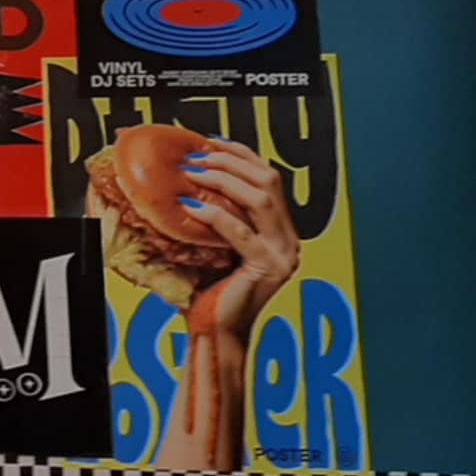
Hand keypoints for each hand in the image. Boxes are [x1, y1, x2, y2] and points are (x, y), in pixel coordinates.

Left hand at [179, 139, 301, 335]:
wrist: (219, 334)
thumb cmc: (213, 293)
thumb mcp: (216, 248)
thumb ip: (216, 220)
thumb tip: (186, 186)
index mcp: (281, 232)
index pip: (269, 179)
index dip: (243, 155)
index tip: (212, 141)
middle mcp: (290, 240)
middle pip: (269, 182)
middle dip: (232, 162)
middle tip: (197, 156)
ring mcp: (284, 254)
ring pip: (261, 200)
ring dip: (224, 180)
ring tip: (192, 173)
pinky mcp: (269, 268)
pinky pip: (240, 232)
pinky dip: (215, 215)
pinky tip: (190, 207)